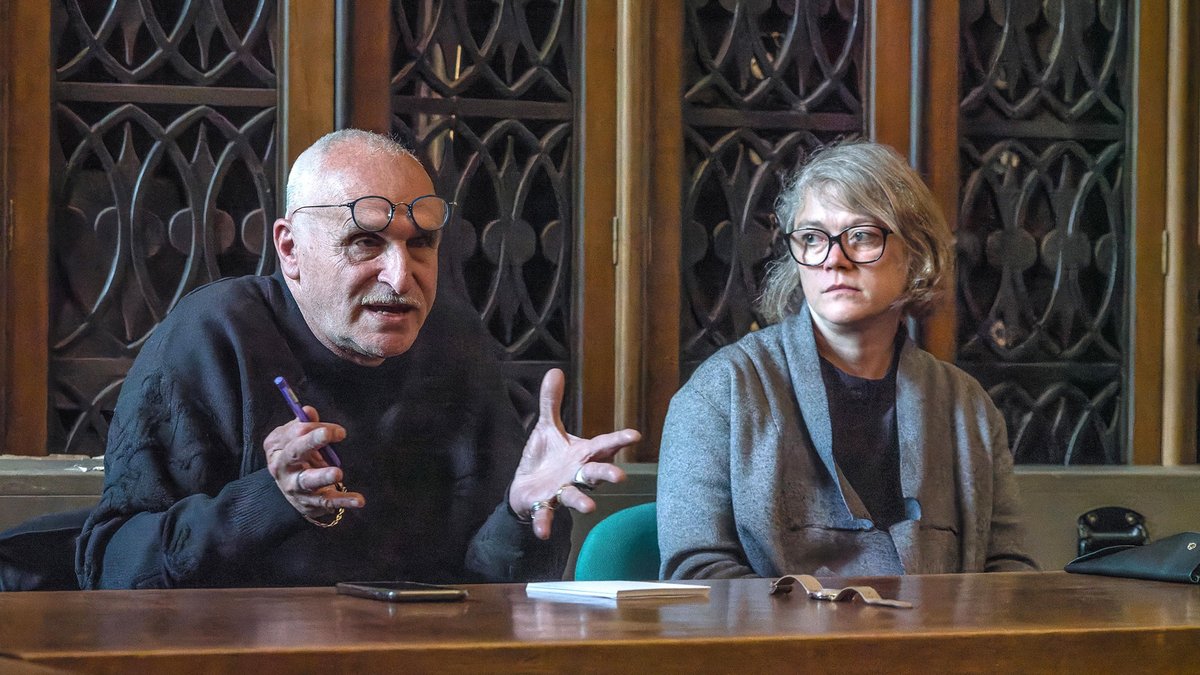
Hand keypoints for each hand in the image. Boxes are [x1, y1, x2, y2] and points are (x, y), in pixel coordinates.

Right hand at [263, 406, 364, 520]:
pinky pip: (327, 501)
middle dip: (311, 441)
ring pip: (308, 480)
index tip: (338, 431)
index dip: (316, 428)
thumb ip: (305, 424)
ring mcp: (294, 487)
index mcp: (277, 446)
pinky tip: (358, 500)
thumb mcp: (296, 439)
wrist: (292, 490)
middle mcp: (282, 467)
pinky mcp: (309, 503)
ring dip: (323, 476)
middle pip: (295, 452)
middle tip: (327, 434)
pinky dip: (344, 501)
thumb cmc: (298, 456)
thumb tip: (308, 411)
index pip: (296, 432)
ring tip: (338, 473)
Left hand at [509, 368, 640, 538]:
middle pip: (595, 474)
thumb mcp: (547, 428)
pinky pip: (545, 514)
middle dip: (607, 474)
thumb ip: (552, 402)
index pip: (603, 445)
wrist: (525, 488)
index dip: (619, 440)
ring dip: (582, 501)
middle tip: (620, 477)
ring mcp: (561, 491)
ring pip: (574, 496)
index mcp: (581, 455)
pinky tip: (542, 532)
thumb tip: (554, 371)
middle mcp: (576, 475)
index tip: (635, 434)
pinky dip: (544, 523)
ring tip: (590, 507)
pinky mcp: (543, 504)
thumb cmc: (545, 458)